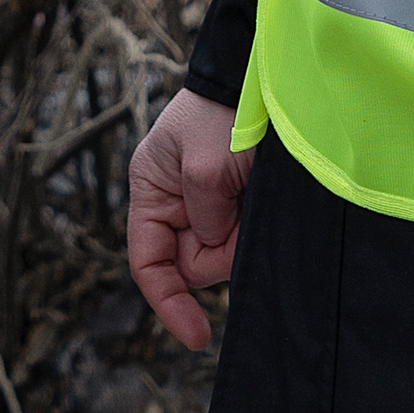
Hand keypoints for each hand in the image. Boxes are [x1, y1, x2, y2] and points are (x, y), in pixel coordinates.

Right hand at [127, 89, 253, 348]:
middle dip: (221, 254)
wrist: (265, 76)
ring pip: (223, 252)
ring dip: (243, 238)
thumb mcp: (206, 166)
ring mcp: (209, 201)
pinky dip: (255, 230)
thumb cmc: (226, 112)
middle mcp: (176, 200)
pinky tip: (262, 201)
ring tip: (255, 194)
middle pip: (192, 263)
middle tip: (243, 220)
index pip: (148, 261)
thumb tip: (213, 252)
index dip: (168, 302)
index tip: (198, 336)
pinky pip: (243, 237)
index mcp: (151, 188)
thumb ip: (204, 218)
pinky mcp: (239, 201)